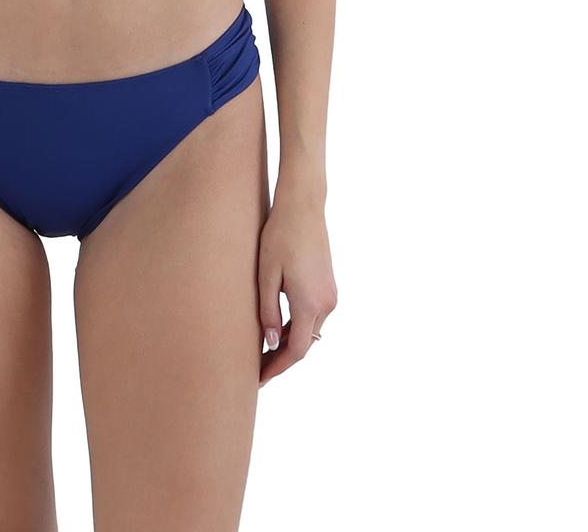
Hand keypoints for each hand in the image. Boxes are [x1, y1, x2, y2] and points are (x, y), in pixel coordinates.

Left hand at [257, 194, 336, 386]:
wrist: (303, 207)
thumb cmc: (279, 236)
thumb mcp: (266, 275)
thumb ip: (268, 310)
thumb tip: (270, 342)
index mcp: (310, 304)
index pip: (296, 350)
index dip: (277, 367)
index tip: (259, 380)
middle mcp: (326, 304)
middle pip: (304, 344)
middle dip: (281, 359)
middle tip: (256, 370)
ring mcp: (330, 295)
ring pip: (309, 331)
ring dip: (289, 343)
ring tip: (262, 352)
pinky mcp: (328, 286)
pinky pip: (312, 316)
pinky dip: (296, 326)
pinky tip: (277, 327)